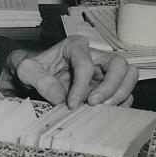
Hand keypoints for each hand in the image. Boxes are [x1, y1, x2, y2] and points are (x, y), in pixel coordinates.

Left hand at [0, 35, 137, 107]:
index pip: (86, 65)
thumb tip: (59, 96)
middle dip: (111, 86)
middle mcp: (94, 55)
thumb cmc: (32, 68)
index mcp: (75, 46)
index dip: (81, 86)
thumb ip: (39, 80)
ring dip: (120, 94)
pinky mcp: (106, 84)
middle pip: (119, 64)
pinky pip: (125, 90)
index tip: (71, 103)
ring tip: (102, 108)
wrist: (33, 75)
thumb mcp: (26, 70)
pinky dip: (121, 101)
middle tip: (94, 104)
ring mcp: (103, 70)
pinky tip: (105, 111)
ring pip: (129, 75)